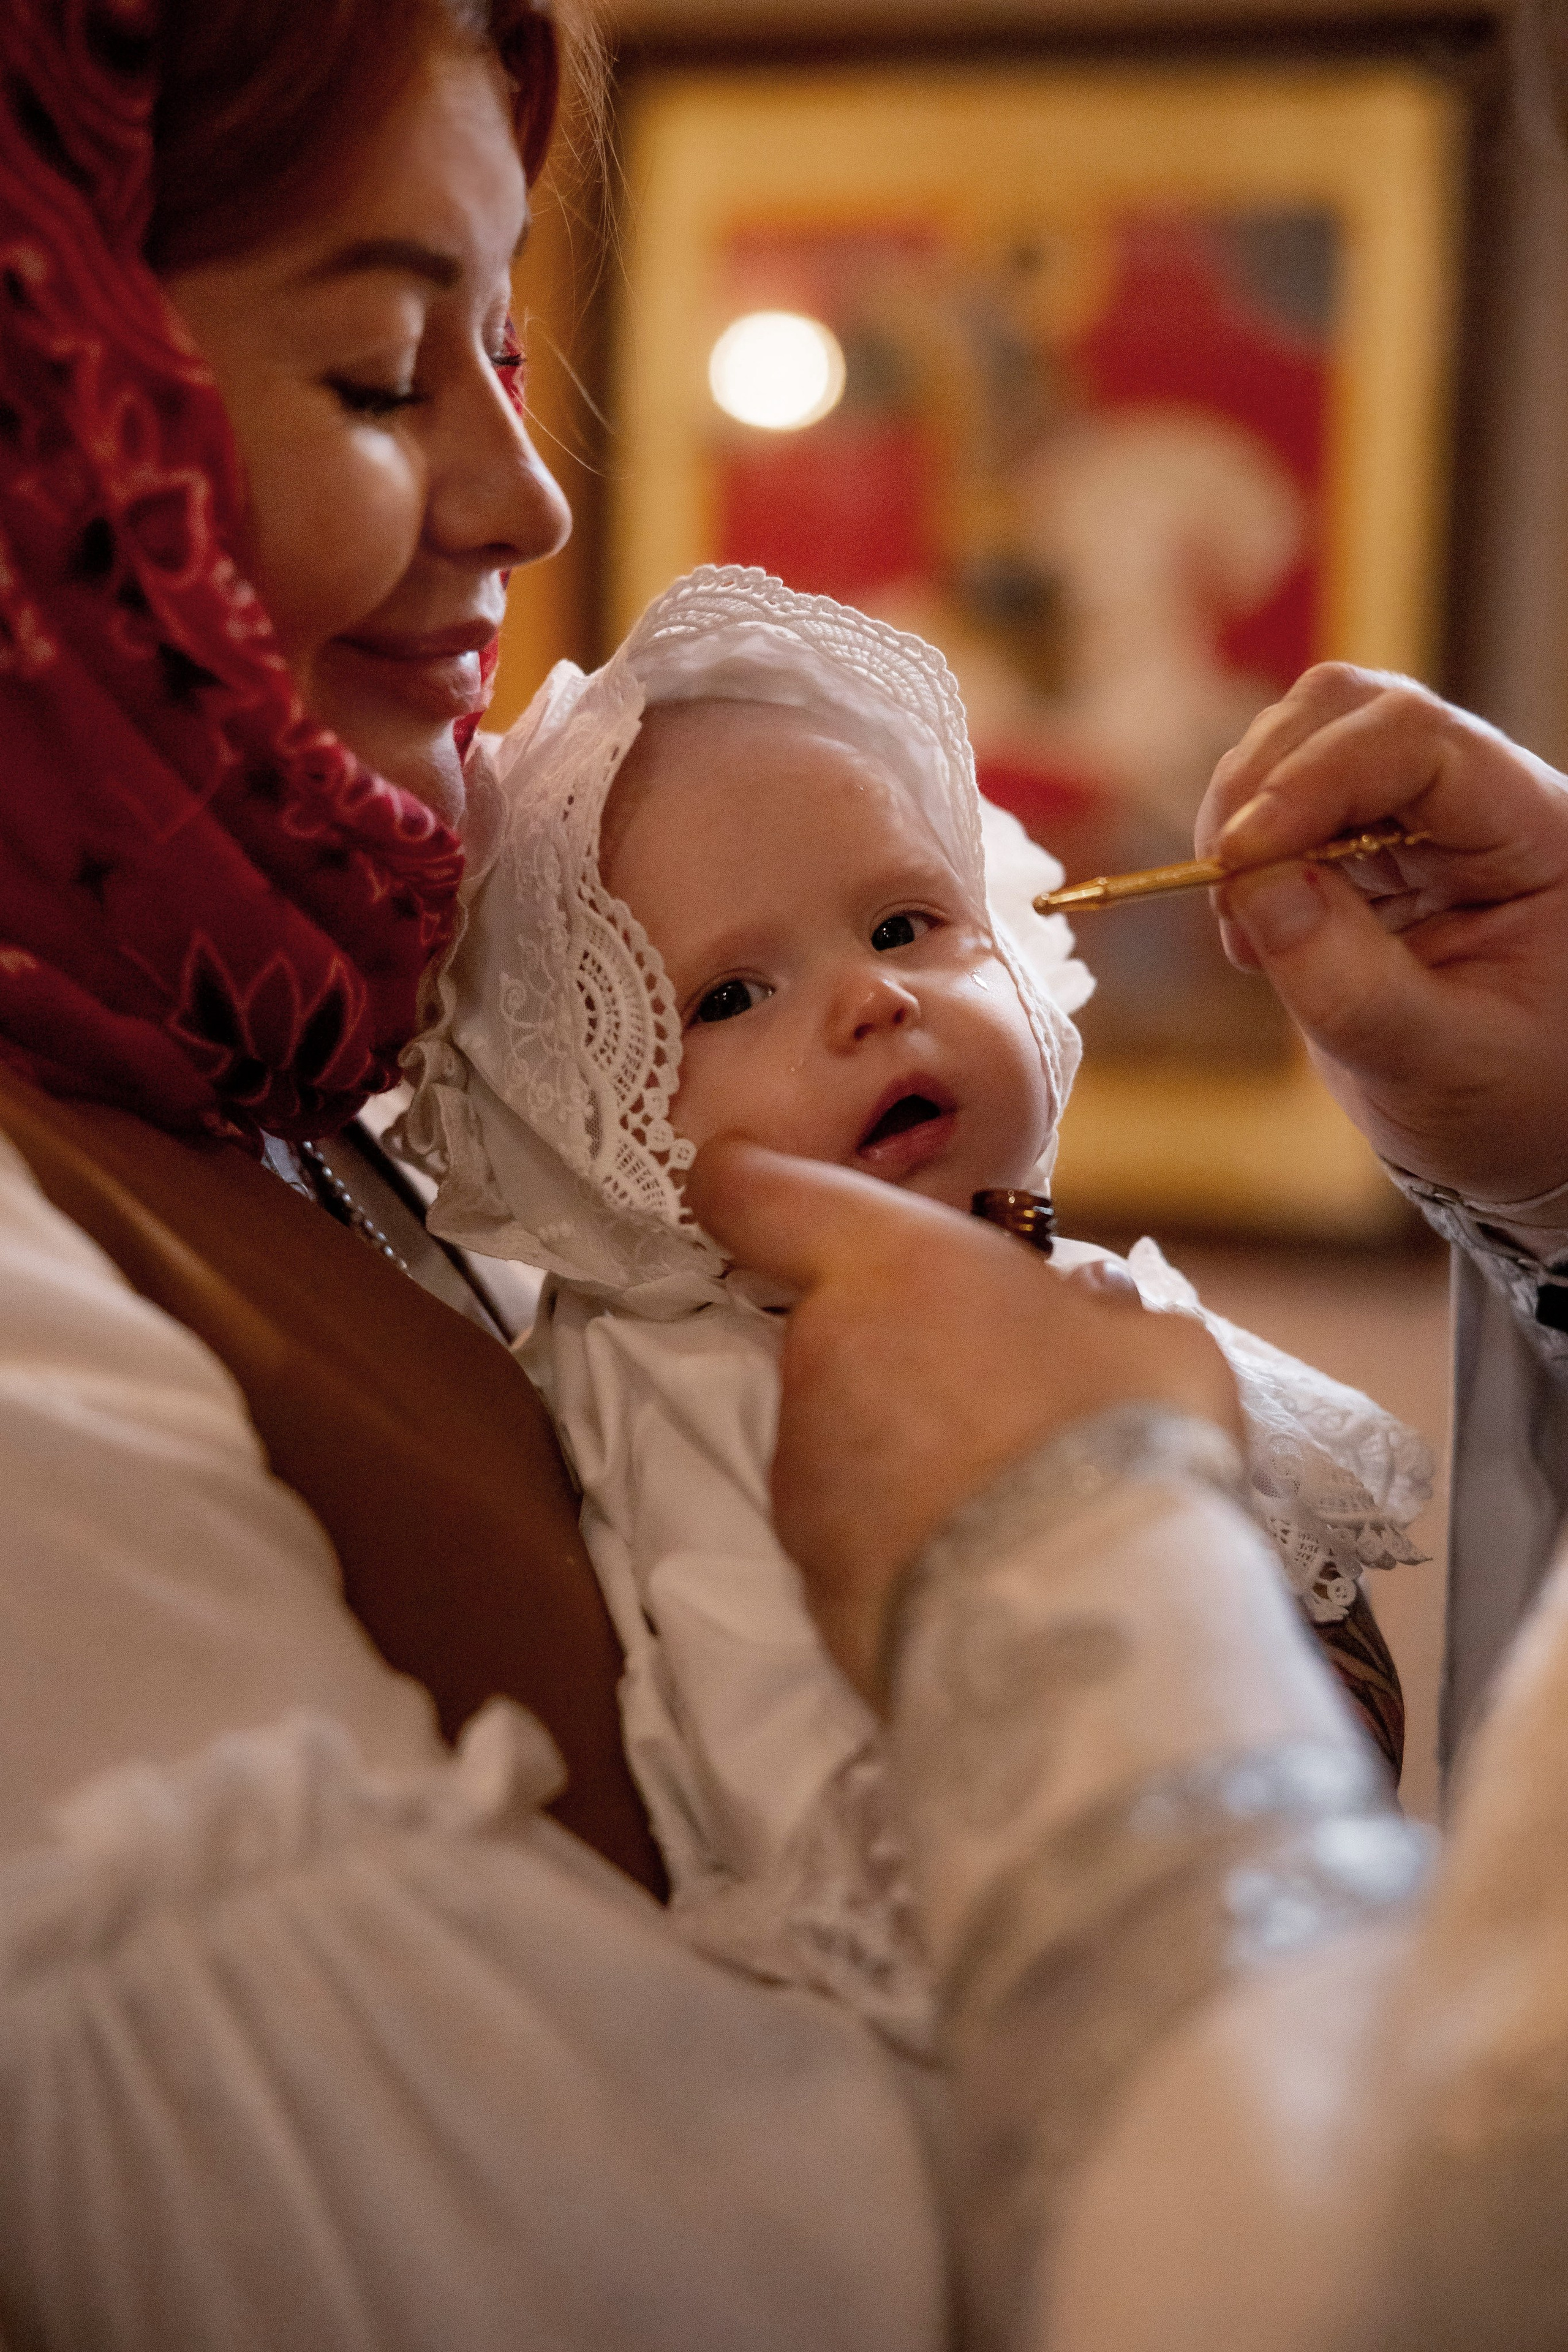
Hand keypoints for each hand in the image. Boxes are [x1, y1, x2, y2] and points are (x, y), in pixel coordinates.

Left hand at [688, 1138, 1239, 1701]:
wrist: (1083, 1624)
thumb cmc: (1125, 1439)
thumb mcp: (1152, 1342)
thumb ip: (1096, 1312)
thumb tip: (1082, 1311)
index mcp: (886, 1265)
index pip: (755, 1191)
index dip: (751, 1180)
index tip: (758, 1183)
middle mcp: (817, 1356)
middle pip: (834, 1327)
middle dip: (901, 1350)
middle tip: (1003, 1393)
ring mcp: (802, 1473)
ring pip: (843, 1433)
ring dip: (905, 1448)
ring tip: (1009, 1495)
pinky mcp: (808, 1576)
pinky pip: (854, 1531)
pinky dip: (902, 1536)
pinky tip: (985, 1560)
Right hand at [1196, 664, 1567, 1202]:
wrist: (1515, 1138)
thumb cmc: (1511, 1105)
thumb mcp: (1440, 1064)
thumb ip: (1353, 984)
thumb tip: (1253, 883)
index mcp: (1537, 833)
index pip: (1417, 742)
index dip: (1315, 780)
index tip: (1240, 859)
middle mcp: (1481, 798)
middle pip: (1350, 710)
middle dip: (1264, 784)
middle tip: (1223, 885)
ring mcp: (1421, 813)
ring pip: (1302, 739)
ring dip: (1242, 817)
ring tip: (1245, 929)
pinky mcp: (1368, 841)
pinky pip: (1281, 801)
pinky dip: (1240, 852)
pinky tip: (1254, 929)